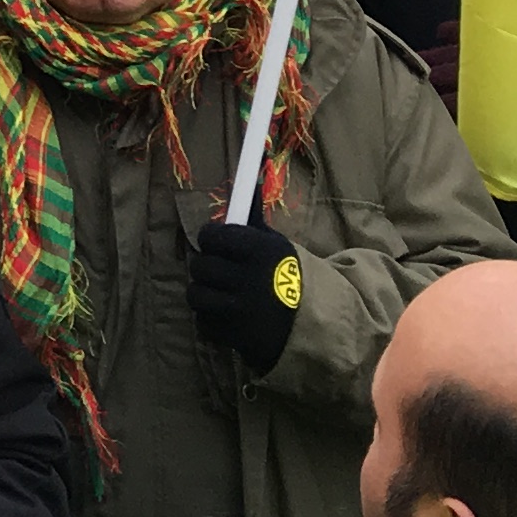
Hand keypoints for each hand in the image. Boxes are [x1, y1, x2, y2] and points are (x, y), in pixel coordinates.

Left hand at [187, 216, 304, 376]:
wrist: (320, 325)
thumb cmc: (292, 278)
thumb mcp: (278, 245)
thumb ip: (254, 217)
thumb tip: (250, 179)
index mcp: (260, 251)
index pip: (211, 236)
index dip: (211, 240)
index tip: (219, 245)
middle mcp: (249, 279)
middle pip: (200, 266)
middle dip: (208, 268)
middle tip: (222, 272)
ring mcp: (242, 311)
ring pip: (196, 295)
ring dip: (205, 295)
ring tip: (221, 294)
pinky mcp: (237, 337)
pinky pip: (203, 324)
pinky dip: (210, 321)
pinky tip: (226, 316)